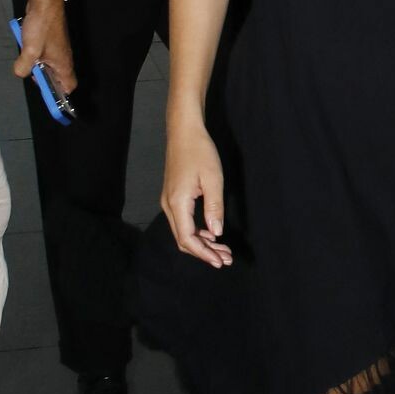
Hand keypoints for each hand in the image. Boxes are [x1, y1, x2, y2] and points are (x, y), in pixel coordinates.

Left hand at [13, 0, 75, 92]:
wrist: (44, 0)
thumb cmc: (42, 26)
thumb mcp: (30, 50)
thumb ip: (23, 67)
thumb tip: (20, 73)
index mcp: (63, 64)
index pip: (69, 87)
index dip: (59, 94)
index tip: (46, 93)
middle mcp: (64, 58)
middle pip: (57, 77)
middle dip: (43, 78)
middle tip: (31, 72)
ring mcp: (58, 48)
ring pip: (50, 65)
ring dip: (38, 65)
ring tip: (27, 59)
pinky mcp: (52, 40)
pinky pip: (45, 54)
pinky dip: (36, 54)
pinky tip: (27, 47)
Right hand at [162, 119, 231, 267]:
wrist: (183, 132)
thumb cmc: (199, 151)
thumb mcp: (213, 179)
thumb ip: (214, 207)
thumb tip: (216, 233)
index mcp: (178, 203)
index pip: (188, 238)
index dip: (204, 253)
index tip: (219, 262)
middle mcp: (169, 205)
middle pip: (183, 240)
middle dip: (204, 252)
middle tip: (225, 258)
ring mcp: (168, 201)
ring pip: (182, 232)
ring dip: (201, 243)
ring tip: (222, 249)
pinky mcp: (172, 197)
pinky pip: (182, 222)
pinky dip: (196, 232)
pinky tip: (211, 233)